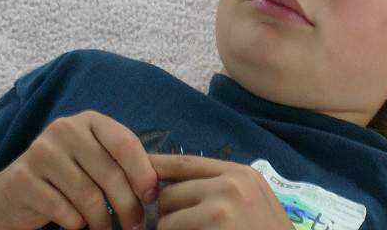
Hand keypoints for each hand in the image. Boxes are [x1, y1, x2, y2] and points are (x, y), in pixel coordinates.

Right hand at [0, 110, 157, 229]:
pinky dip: (76, 223)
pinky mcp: (23, 178)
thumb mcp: (99, 159)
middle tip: (135, 225)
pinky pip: (62, 209)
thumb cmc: (71, 174)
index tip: (151, 197)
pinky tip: (79, 225)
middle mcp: (65, 129)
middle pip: (110, 173)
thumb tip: (163, 182)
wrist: (18, 190)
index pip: (125, 143)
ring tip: (107, 229)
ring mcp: (41, 151)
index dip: (142, 172)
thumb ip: (127, 164)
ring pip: (87, 195)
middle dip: (127, 205)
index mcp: (90, 121)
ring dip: (102, 220)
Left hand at [149, 154, 294, 229]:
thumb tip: (170, 188)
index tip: (135, 170)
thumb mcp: (251, 202)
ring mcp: (222, 205)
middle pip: (169, 193)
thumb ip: (218, 189)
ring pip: (166, 221)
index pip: (185, 163)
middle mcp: (231, 182)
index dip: (156, 166)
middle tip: (185, 229)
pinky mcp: (215, 224)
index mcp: (240, 173)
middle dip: (167, 216)